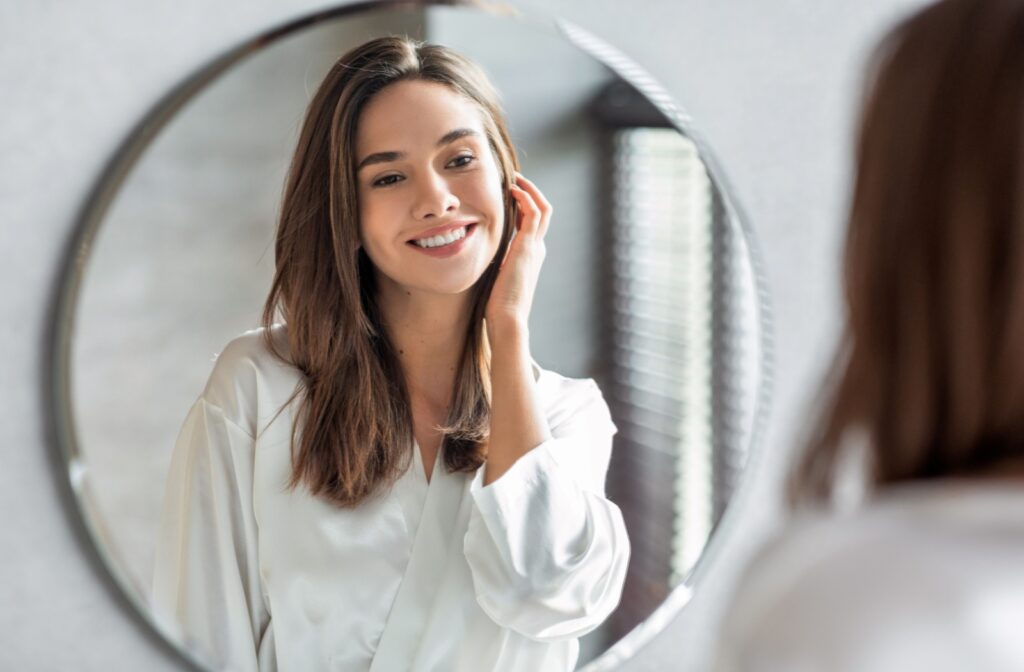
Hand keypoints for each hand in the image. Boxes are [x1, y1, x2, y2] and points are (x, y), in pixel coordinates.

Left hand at [485, 172, 550, 337]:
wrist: (508, 318)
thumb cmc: (498, 305)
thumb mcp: (495, 278)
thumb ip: (493, 264)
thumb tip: (478, 260)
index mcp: (529, 256)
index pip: (531, 223)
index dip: (522, 206)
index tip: (508, 194)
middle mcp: (536, 249)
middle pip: (542, 211)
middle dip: (530, 193)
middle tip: (514, 179)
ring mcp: (535, 247)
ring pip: (543, 208)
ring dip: (530, 190)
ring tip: (515, 178)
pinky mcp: (528, 246)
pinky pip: (534, 213)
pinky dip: (526, 198)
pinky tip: (513, 190)